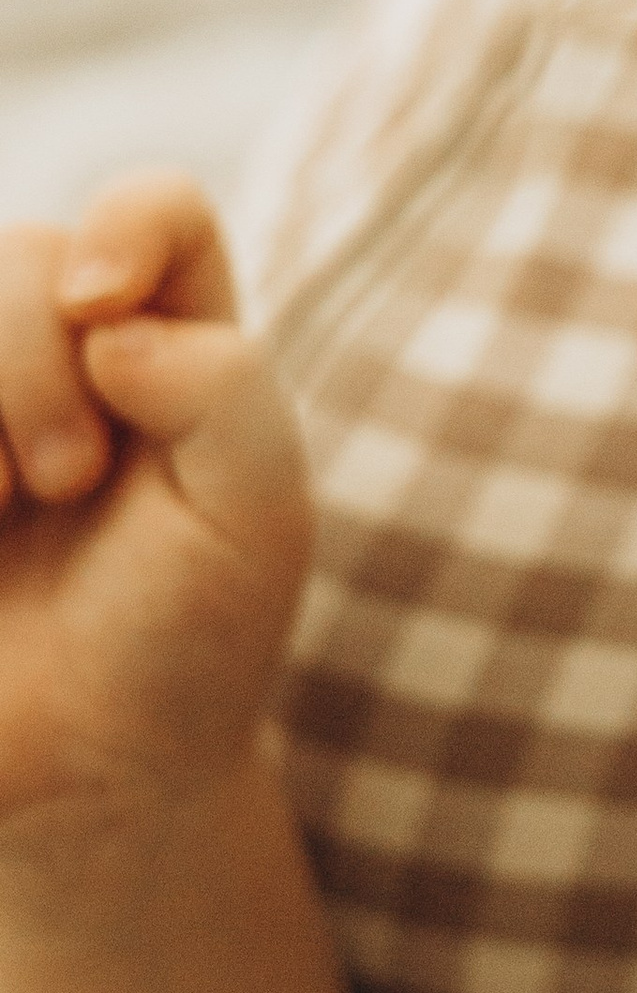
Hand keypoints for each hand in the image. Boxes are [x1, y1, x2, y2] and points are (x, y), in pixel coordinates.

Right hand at [0, 176, 310, 899]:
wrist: (78, 780)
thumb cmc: (183, 644)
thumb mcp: (258, 518)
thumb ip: (223, 390)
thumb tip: (109, 323)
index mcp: (165, 345)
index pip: (153, 211)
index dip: (126, 224)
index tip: (104, 304)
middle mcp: (51, 351)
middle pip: (17, 256)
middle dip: (28, 361)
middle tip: (67, 480)